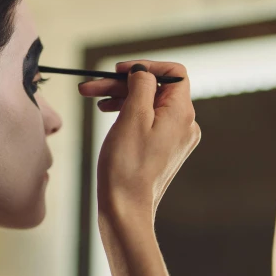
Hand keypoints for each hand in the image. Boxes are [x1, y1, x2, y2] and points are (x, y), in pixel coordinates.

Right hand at [79, 61, 200, 220]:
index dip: (145, 67)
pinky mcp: (162, 151)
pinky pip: (147, 122)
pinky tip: (108, 115)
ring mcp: (174, 139)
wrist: (125, 208)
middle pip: (155, 89)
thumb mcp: (132, 116)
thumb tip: (143, 71)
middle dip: (122, 84)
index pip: (173, 74)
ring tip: (92, 99)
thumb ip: (141, 86)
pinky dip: (127, 113)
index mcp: (182, 113)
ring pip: (148, 105)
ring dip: (120, 97)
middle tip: (90, 86)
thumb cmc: (126, 166)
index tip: (118, 70)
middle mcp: (184, 125)